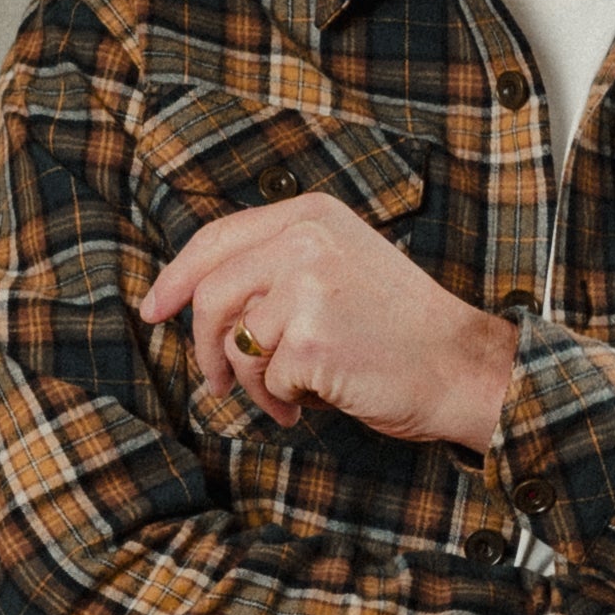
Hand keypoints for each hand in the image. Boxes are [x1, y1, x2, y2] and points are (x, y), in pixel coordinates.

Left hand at [138, 193, 517, 449]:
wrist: (460, 366)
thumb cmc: (402, 329)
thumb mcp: (340, 267)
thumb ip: (278, 265)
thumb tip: (199, 299)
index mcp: (311, 214)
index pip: (215, 239)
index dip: (176, 278)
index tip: (153, 308)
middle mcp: (305, 240)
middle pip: (211, 295)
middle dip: (206, 349)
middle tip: (217, 384)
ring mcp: (306, 287)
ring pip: (235, 344)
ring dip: (253, 384)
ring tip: (289, 395)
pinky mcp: (310, 339)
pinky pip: (264, 379)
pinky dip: (282, 400)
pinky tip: (317, 398)